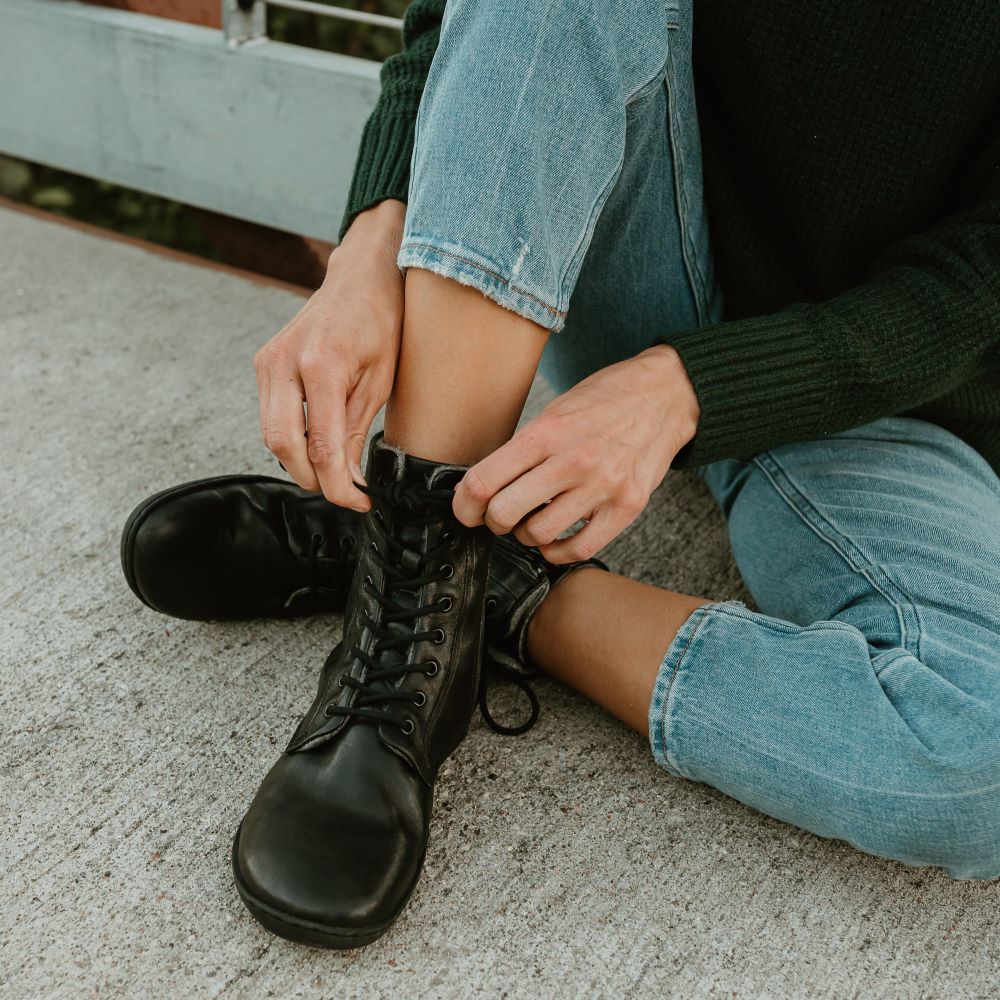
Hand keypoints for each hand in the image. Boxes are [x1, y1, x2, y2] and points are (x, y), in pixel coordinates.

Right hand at [253, 200, 405, 510]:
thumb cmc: (380, 320)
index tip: (358, 502)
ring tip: (335, 467)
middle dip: (313, 479)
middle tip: (345, 490)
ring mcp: (269, 361)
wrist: (360, 275)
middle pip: (283, 446)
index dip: (337, 486)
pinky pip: (271, 416)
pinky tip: (318, 442)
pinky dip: (292, 438)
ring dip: (300, 461)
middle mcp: (285, 363)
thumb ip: (358, 432)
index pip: (320, 447)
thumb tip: (349, 480)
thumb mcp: (381, 380)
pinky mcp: (264, 363)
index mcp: (322, 365)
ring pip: (271, 435)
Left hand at [452, 345, 698, 562]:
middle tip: (499, 515)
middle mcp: (574, 459)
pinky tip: (556, 537)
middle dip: (492, 520)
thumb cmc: (604, 400)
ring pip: (538, 535)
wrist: (665, 394)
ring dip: (526, 534)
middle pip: (504, 513)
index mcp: (547, 431)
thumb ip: (523, 449)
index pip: (484, 481)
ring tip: (534, 519)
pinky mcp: (627, 507)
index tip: (466, 509)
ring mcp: (603, 486)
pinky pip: (579, 550)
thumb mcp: (556, 410)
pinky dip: (557, 551)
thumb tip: (483, 487)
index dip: (464, 504)